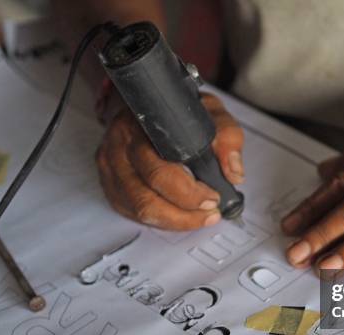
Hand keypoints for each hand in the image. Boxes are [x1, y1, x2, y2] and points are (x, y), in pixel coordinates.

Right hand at [96, 93, 243, 229]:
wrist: (148, 104)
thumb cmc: (176, 112)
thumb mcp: (209, 112)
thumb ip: (227, 137)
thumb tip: (233, 172)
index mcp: (142, 127)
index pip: (161, 170)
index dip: (188, 192)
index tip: (213, 198)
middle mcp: (119, 148)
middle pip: (146, 196)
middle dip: (185, 213)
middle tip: (210, 212)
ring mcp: (111, 168)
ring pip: (139, 210)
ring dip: (174, 221)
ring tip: (199, 217)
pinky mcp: (110, 185)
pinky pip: (132, 213)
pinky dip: (160, 220)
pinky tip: (179, 214)